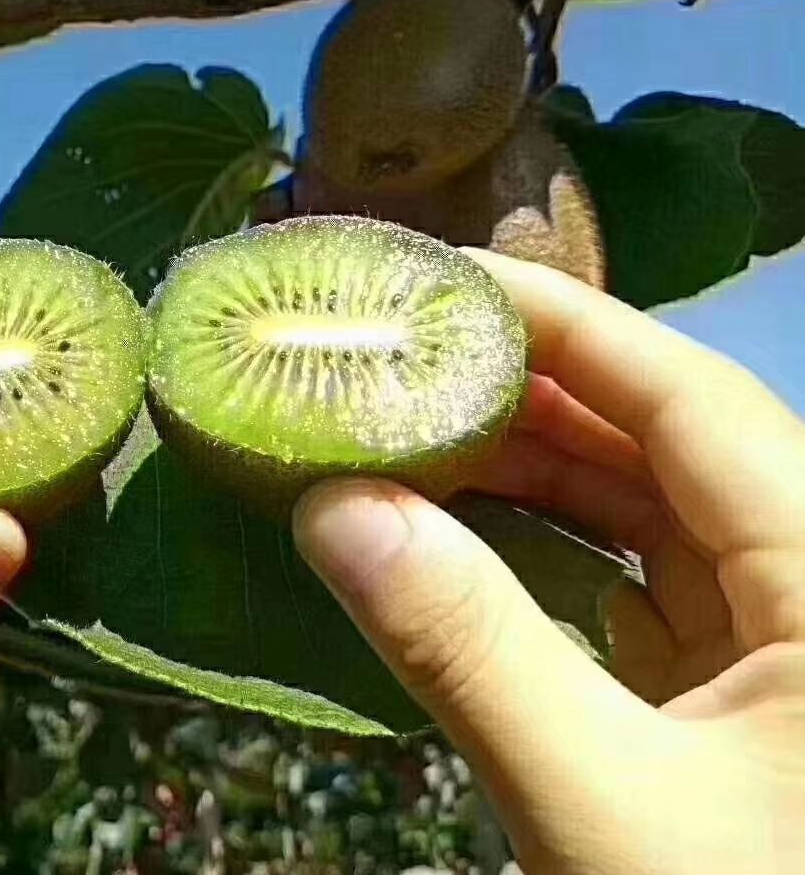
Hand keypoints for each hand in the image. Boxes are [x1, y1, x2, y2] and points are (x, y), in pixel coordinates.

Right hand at [293, 251, 804, 873]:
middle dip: (522, 395)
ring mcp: (778, 650)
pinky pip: (633, 593)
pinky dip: (540, 558)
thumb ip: (470, 651)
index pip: (690, 400)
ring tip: (398, 431)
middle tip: (386, 356)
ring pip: (645, 517)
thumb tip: (330, 509)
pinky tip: (453, 534)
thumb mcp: (605, 811)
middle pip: (662, 445)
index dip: (562, 325)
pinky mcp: (737, 706)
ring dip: (523, 475)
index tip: (435, 279)